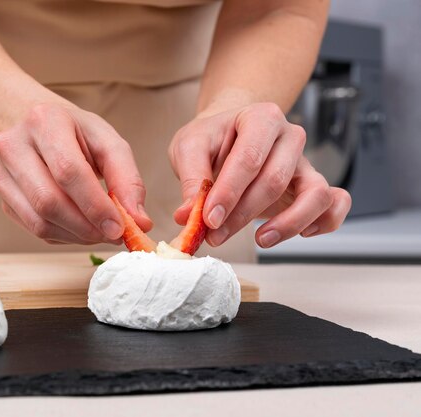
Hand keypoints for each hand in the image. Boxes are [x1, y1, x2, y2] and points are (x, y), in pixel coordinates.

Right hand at [0, 103, 151, 244]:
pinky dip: (63, 236)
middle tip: (113, 234)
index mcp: (44, 121)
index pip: (68, 171)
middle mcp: (14, 145)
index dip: (95, 205)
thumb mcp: (108, 142)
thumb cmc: (76, 133)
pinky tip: (80, 227)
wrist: (37, 126)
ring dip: (76, 236)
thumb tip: (139, 222)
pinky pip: (34, 228)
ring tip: (100, 231)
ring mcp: (1, 174)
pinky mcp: (2, 197)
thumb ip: (127, 179)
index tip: (119, 227)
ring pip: (39, 221)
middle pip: (49, 201)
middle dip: (87, 227)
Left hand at [169, 102, 351, 247]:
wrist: (227, 137)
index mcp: (260, 118)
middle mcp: (290, 137)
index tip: (208, 219)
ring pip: (315, 195)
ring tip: (260, 239)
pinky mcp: (314, 185)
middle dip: (243, 214)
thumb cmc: (212, 140)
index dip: (228, 192)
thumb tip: (189, 215)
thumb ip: (190, 179)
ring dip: (288, 224)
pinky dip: (325, 221)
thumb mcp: (189, 147)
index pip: (249, 158)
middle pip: (275, 180)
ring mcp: (305, 162)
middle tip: (215, 235)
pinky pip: (336, 202)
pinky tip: (301, 233)